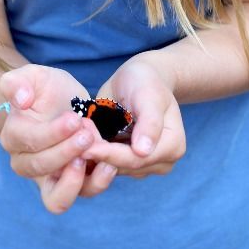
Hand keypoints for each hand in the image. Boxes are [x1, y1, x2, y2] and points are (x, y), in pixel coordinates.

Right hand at [0, 65, 114, 211]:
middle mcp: (26, 164)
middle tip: (88, 134)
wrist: (70, 105)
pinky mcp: (72, 184)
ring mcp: (49, 178)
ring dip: (77, 179)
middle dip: (66, 151)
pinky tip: (110, 165)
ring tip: (98, 157)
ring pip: (56, 197)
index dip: (51, 133)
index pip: (28, 142)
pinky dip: (96, 183)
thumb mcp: (35, 77)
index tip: (74, 118)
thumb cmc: (49, 90)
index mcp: (14, 137)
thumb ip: (18, 82)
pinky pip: (80, 194)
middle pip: (41, 168)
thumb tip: (19, 100)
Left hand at [89, 52, 185, 178]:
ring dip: (94, 153)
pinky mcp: (128, 163)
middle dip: (99, 153)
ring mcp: (145, 165)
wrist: (139, 79)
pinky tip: (83, 137)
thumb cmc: (145, 81)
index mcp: (173, 146)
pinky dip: (94, 153)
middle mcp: (162, 162)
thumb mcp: (148, 95)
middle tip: (74, 135)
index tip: (84, 148)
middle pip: (124, 166)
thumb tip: (143, 151)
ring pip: (113, 169)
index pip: (137, 159)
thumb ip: (149, 122)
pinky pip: (107, 165)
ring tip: (79, 132)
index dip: (110, 154)